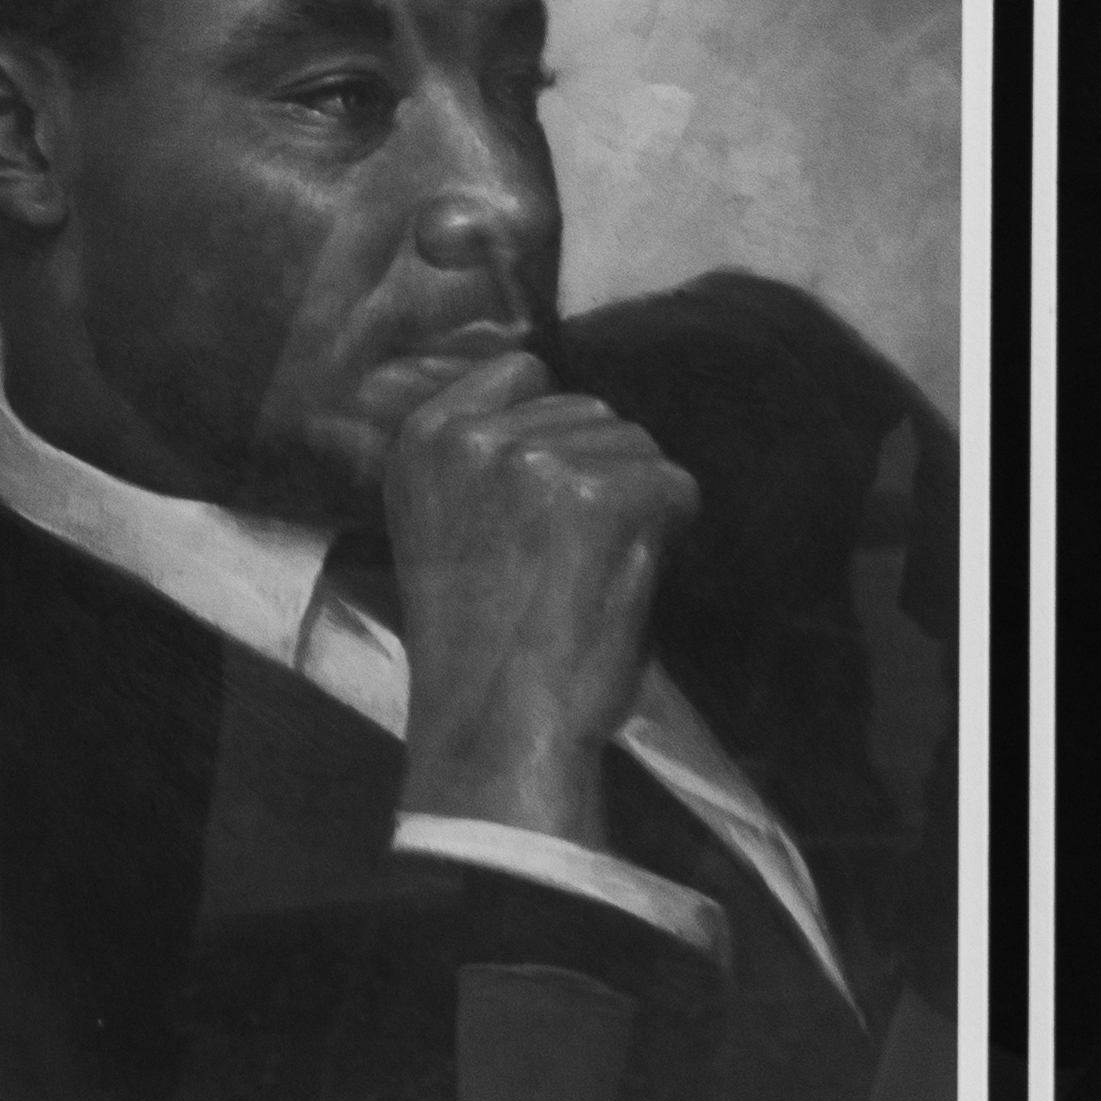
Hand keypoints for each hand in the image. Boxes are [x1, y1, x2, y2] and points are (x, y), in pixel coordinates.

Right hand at [375, 344, 697, 852]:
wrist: (498, 728)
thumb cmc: (477, 643)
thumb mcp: (439, 525)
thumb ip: (479, 461)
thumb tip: (556, 407)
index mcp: (425, 439)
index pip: (522, 371)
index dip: (551, 433)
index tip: (544, 499)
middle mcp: (476, 436)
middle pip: (587, 408)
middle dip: (596, 470)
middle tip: (566, 554)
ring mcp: (540, 461)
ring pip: (636, 444)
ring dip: (634, 501)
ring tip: (589, 572)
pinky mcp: (605, 495)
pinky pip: (676, 486)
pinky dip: (670, 533)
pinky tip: (623, 581)